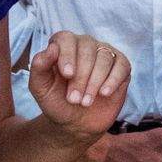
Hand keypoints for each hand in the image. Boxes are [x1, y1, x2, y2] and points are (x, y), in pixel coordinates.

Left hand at [25, 32, 129, 146]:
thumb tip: (51, 48)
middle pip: (87, 49)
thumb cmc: (57, 102)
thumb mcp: (41, 88)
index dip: (67, 54)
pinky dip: (113, 80)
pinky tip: (104, 93)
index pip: (66, 39)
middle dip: (81, 76)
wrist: (77, 123)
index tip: (67, 75)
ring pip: (104, 58)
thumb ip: (39, 67)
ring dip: (95, 82)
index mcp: (63, 47)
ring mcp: (105, 54)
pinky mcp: (121, 66)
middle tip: (74, 99)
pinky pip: (122, 66)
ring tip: (86, 102)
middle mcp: (85, 46)